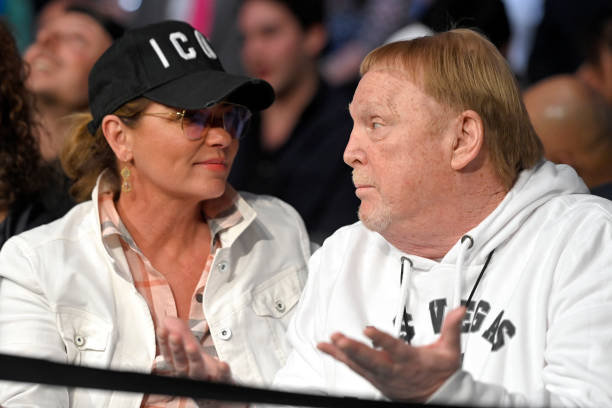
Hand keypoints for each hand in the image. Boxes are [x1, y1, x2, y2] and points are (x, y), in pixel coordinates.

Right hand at [157, 317, 231, 382]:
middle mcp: (190, 376)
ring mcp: (206, 381)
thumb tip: (166, 319)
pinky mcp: (222, 384)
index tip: (162, 329)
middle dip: (177, 350)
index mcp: (182, 367)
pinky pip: (222, 379)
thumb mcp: (192, 351)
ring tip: (192, 346)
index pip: (169, 356)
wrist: (220, 397)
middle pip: (181, 364)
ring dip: (194, 359)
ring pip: (197, 372)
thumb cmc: (203, 372)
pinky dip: (222, 372)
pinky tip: (223, 364)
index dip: (164, 343)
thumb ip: (182, 335)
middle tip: (174, 336)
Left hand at [317, 306, 464, 402]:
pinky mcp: (376, 380)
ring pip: (359, 366)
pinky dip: (341, 359)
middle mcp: (393, 370)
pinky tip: (330, 350)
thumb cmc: (442, 374)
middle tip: (339, 338)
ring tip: (328, 342)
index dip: (381, 340)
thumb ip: (451, 328)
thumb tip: (458, 311)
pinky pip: (355, 369)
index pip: (394, 349)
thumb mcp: (450, 351)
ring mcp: (383, 377)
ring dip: (342, 354)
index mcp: (410, 360)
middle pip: (370, 360)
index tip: (368, 330)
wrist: (440, 398)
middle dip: (353, 349)